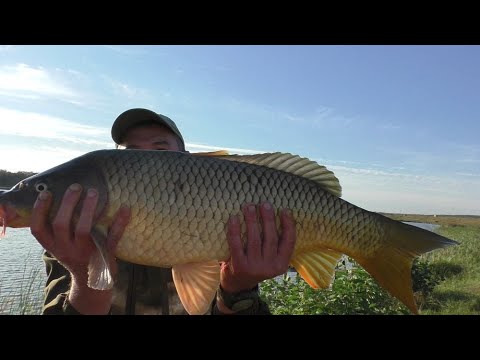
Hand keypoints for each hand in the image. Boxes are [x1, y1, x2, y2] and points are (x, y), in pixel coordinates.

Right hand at [31, 183, 130, 313]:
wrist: (91, 282)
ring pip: (84, 231)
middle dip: (68, 204)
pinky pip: (112, 238)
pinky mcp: (105, 254)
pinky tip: (125, 208)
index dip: (39, 211)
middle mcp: (66, 249)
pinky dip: (120, 222)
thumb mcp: (59, 244)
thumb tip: (53, 193)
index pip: (38, 229)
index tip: (46, 193)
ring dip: (89, 209)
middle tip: (76, 186)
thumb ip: (55, 226)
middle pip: (61, 225)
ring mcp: (85, 252)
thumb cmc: (74, 253)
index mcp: (53, 246)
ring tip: (94, 191)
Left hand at [220, 202, 295, 294]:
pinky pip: (236, 244)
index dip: (288, 225)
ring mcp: (254, 267)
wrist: (237, 285)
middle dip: (268, 219)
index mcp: (281, 264)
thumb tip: (276, 214)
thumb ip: (275, 244)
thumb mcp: (271, 260)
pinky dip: (235, 230)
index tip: (285, 210)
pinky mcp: (239, 266)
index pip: (289, 242)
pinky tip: (234, 218)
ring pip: (254, 239)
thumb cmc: (256, 265)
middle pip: (271, 238)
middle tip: (264, 204)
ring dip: (252, 220)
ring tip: (249, 206)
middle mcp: (270, 267)